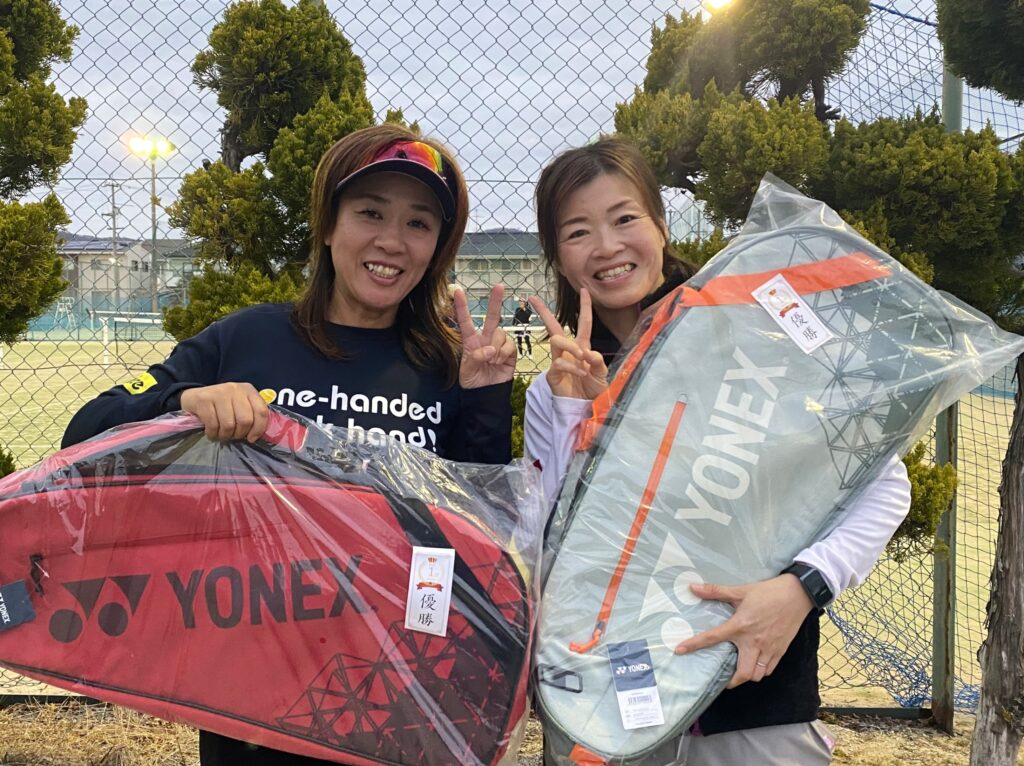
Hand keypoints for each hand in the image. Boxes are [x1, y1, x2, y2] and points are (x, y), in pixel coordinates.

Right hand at [180, 382, 269, 441]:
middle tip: (233, 435)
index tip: (251, 438)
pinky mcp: (204, 400)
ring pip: (229, 424)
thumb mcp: (239, 404)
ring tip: (221, 434)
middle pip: (245, 420)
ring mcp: (219, 393)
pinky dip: (213, 434)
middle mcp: (235, 389)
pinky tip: (211, 432)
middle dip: (239, 434)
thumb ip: (250, 414)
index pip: (261, 411)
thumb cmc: (221, 405)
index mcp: (248, 390)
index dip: (259, 428)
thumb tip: (256, 435)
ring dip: (225, 435)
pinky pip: (213, 425)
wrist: (193, 397)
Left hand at [455, 284, 516, 388]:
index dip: (461, 307)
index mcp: (471, 341)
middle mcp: (485, 339)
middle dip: (495, 301)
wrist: (487, 393)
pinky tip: (499, 362)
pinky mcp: (510, 352)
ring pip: (500, 334)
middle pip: (491, 317)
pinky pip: (510, 345)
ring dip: (496, 348)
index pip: (465, 321)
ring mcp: (498, 344)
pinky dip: (504, 353)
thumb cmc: (473, 381)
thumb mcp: (467, 371)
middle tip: (499, 286)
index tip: (457, 291)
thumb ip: (475, 358)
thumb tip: (489, 350)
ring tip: (492, 361)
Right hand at [530, 289, 607, 399]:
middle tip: (533, 298)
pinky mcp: (553, 374)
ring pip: (557, 341)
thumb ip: (597, 361)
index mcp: (582, 348)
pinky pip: (558, 363)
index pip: (584, 323)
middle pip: (554, 327)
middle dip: (543, 311)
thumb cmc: (594, 390)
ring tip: (581, 358)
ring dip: (570, 346)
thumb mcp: (602, 373)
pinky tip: (582, 374)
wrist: (586, 407)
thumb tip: (586, 352)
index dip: (584, 306)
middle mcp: (568, 352)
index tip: (584, 290)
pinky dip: (572, 367)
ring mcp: (558, 362)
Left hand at [673, 575, 813, 687]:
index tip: (680, 651)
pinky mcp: (781, 651)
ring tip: (739, 670)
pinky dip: (761, 671)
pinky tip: (756, 664)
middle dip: (731, 681)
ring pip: (757, 675)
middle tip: (723, 677)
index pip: (713, 638)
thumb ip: (716, 591)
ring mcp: (769, 649)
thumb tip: (693, 587)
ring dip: (747, 676)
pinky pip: (769, 670)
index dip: (694, 645)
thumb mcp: (740, 590)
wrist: (797, 594)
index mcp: (740, 626)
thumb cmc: (768, 592)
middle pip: (742, 674)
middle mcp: (754, 642)